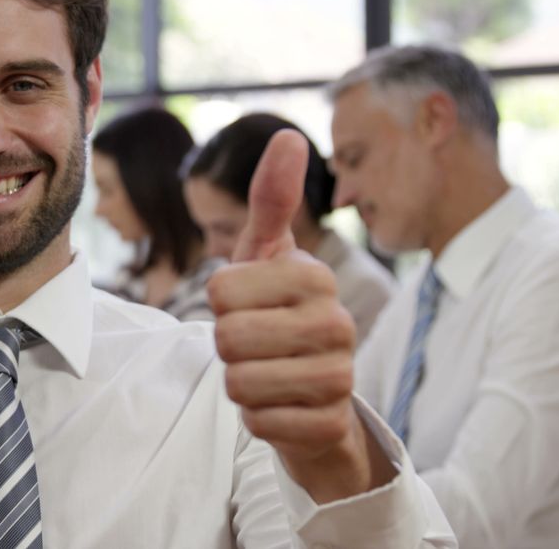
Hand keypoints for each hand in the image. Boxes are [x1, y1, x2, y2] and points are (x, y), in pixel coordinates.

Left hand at [208, 130, 388, 501]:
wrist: (315, 395)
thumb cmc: (278, 316)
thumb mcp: (268, 256)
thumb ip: (271, 200)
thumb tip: (286, 135)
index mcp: (315, 276)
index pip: (221, 291)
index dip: (219, 304)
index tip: (246, 305)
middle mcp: (336, 323)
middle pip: (228, 339)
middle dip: (226, 348)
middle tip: (253, 346)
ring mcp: (339, 376)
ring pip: (242, 384)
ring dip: (239, 385)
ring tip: (265, 374)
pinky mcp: (330, 424)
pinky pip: (261, 423)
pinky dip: (257, 419)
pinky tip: (280, 407)